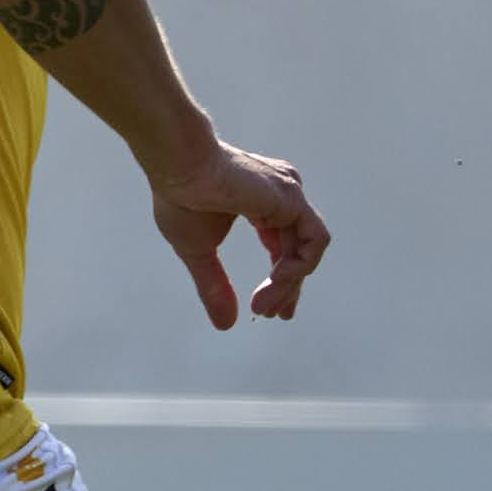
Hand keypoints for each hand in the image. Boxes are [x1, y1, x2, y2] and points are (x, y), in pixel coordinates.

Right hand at [149, 138, 325, 328]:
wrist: (178, 165)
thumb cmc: (181, 198)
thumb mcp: (199, 253)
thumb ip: (215, 287)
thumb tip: (226, 325)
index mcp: (263, 203)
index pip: (284, 247)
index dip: (280, 279)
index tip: (266, 308)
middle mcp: (283, 196)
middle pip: (298, 251)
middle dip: (286, 288)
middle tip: (271, 314)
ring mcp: (290, 195)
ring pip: (306, 251)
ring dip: (287, 285)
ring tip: (262, 307)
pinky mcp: (292, 198)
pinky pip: (313, 242)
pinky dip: (298, 268)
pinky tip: (275, 281)